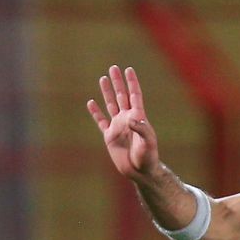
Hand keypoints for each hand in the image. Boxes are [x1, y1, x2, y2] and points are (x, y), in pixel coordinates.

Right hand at [86, 65, 160, 181]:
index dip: (132, 82)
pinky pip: (101, 121)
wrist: (140, 171)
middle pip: (121, 96)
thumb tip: (130, 118)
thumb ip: (141, 129)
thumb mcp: (148, 142)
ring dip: (107, 92)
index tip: (129, 69)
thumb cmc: (148, 157)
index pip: (134, 95)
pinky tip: (91, 103)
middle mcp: (127, 118)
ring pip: (111, 105)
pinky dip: (95, 112)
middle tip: (113, 68)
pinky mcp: (109, 136)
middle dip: (118, 82)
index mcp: (138, 117)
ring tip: (103, 78)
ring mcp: (118, 126)